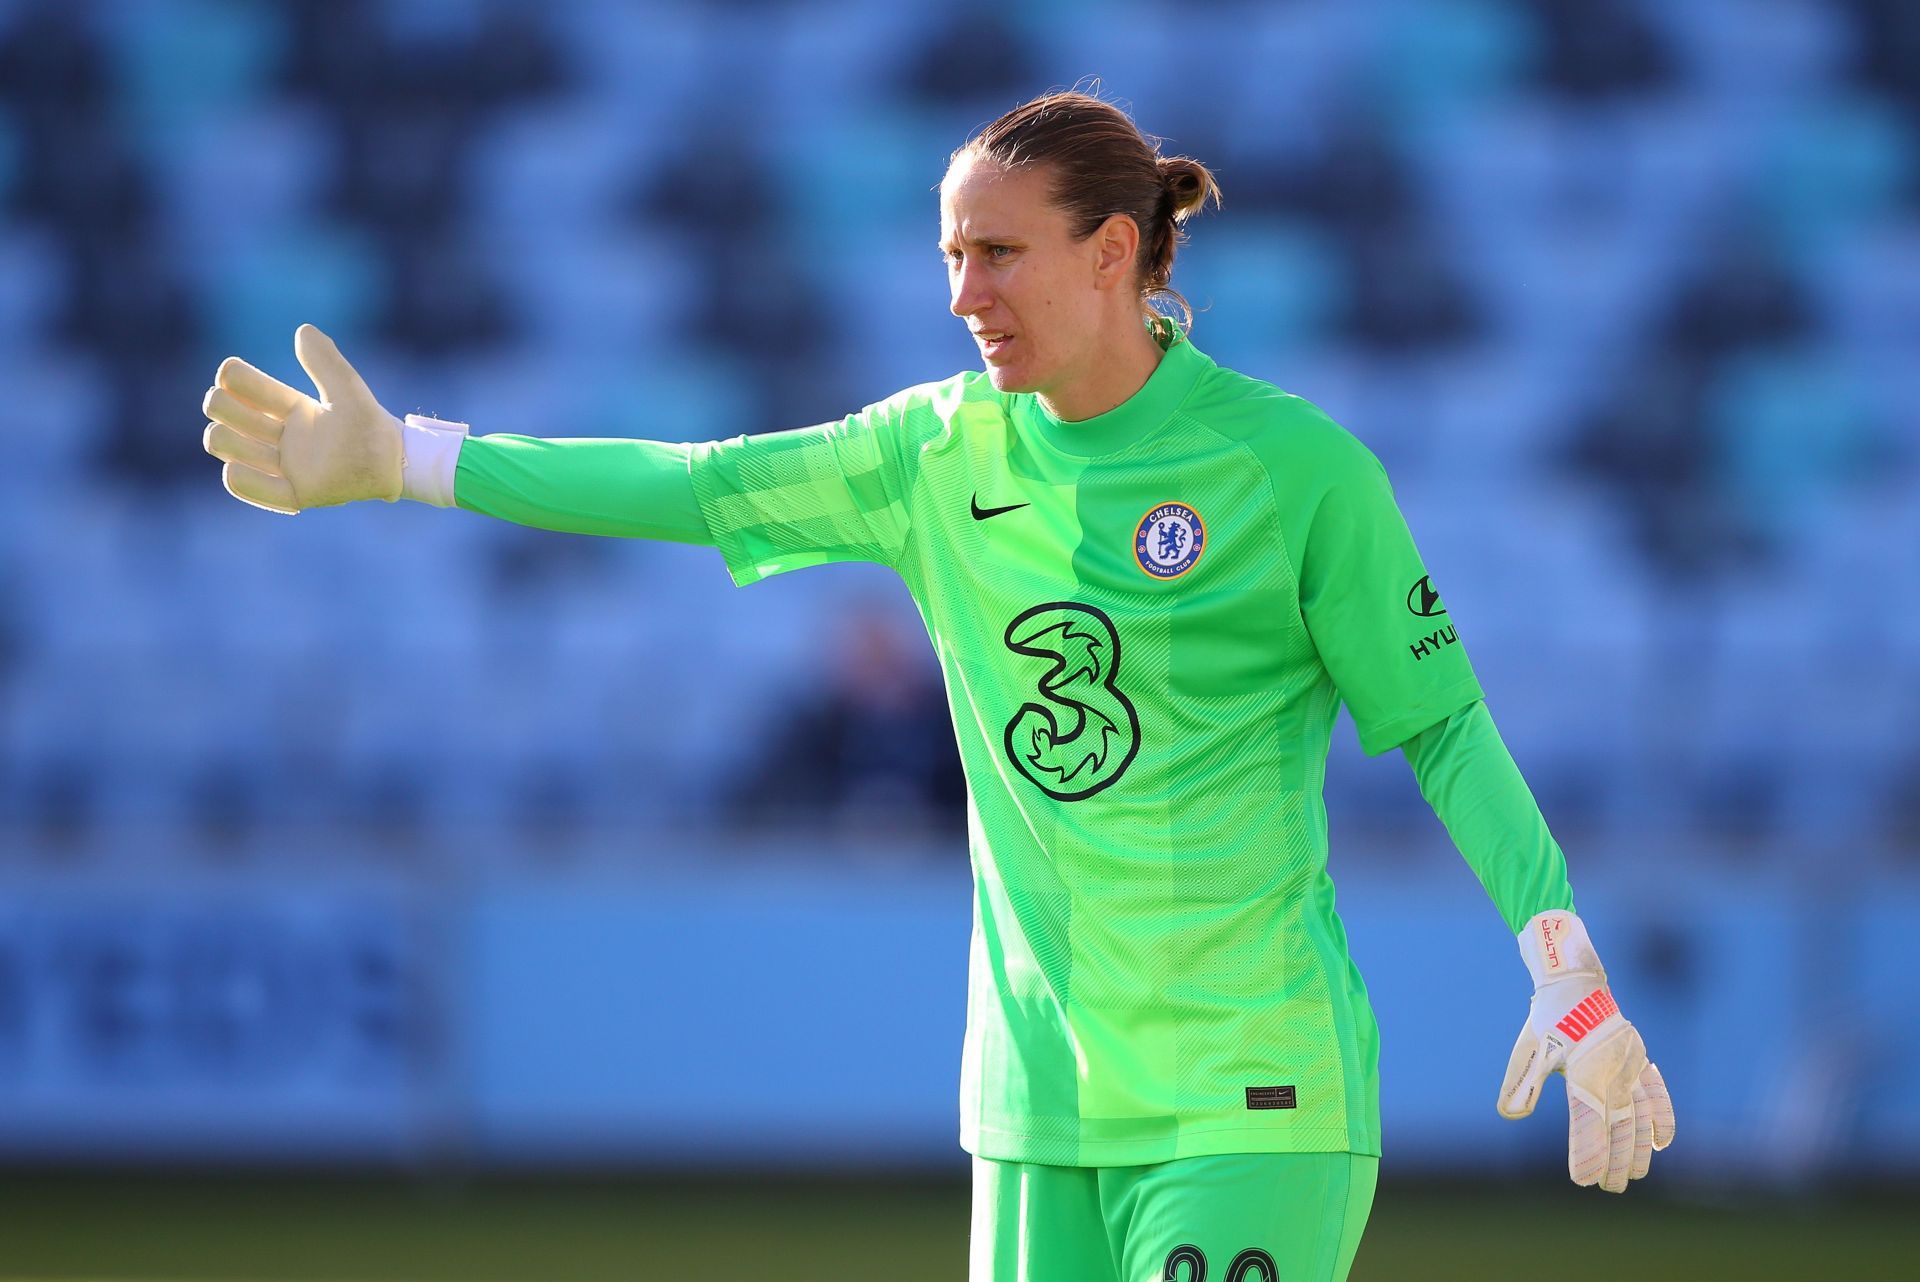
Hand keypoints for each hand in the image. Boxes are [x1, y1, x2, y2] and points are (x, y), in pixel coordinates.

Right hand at [201, 323, 402, 513]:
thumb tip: (302, 330)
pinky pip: (253, 489)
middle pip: (225, 414)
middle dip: (221, 405)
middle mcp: (283, 436)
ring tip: (237, 438)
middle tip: (240, 408)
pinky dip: (239, 480)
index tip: (232, 374)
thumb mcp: (347, 389)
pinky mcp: (294, 493)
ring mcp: (286, 465)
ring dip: (224, 439)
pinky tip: (233, 469)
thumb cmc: (372, 425)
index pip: (242, 387)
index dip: (234, 377)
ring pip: (227, 446)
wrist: (395, 464)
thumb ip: (326, 362)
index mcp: (292, 409)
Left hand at [1498, 911, 1675, 1191]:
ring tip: (1635, 1175)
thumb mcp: (1530, 1048)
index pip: (1588, 1122)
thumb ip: (1522, 1082)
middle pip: (1619, 1126)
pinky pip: (1656, 1093)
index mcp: (1585, 1071)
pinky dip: (1661, 1117)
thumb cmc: (1548, 1018)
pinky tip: (1662, 1142)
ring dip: (1639, 1147)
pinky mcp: (1640, 1060)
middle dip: (1615, 1160)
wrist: (1576, 982)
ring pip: (1640, 1115)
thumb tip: (1508, 1114)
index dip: (1587, 1152)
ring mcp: (1632, 1066)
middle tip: (1610, 1188)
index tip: (1584, 1180)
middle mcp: (1614, 1071)